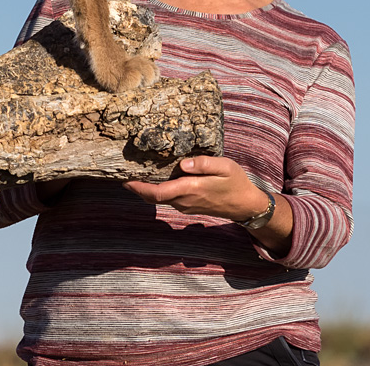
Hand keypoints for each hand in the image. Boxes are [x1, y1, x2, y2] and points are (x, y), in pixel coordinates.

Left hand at [124, 156, 268, 221]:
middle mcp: (184, 201)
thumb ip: (203, 164)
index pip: (157, 193)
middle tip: (123, 175)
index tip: (125, 181)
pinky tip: (156, 179)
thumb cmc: (236, 183)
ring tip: (136, 174)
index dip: (139, 188)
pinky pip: (168, 199)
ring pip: (160, 199)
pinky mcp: (189, 205)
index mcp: (190, 190)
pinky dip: (157, 191)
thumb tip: (182, 163)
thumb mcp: (225, 167)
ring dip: (146, 190)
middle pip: (153, 198)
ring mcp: (186, 205)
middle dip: (137, 189)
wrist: (245, 206)